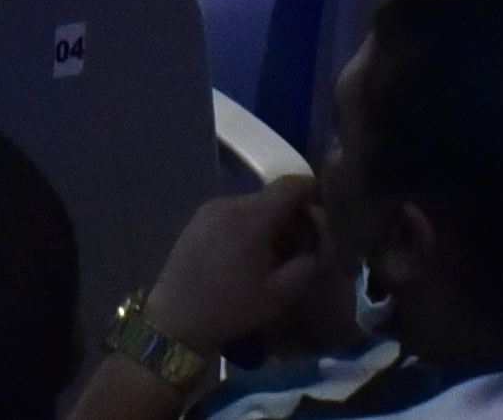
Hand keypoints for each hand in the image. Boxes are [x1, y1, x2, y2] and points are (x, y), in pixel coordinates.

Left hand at [141, 177, 323, 356]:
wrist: (176, 317)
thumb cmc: (232, 307)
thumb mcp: (281, 292)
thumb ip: (309, 262)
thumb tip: (320, 241)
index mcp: (250, 216)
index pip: (289, 185)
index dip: (312, 193)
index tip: (326, 215)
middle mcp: (227, 203)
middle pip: (271, 196)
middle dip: (294, 215)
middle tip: (306, 246)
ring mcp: (208, 210)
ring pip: (253, 205)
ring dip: (272, 222)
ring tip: (279, 255)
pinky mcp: (197, 220)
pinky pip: (234, 213)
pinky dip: (251, 225)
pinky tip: (253, 255)